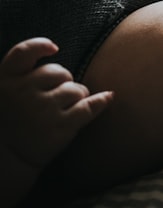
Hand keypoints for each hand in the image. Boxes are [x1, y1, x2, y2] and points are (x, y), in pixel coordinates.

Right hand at [0, 38, 112, 170]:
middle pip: (59, 72)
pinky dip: (101, 102)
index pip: (22, 52)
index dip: (40, 46)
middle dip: (64, 82)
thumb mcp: (3, 93)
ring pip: (76, 90)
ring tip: (63, 110)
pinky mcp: (59, 127)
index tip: (54, 48)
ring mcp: (41, 110)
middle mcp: (22, 92)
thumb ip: (20, 70)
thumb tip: (54, 46)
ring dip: (77, 97)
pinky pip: (88, 107)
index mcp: (5, 82)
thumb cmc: (9, 123)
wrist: (5, 161)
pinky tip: (107, 98)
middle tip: (56, 98)